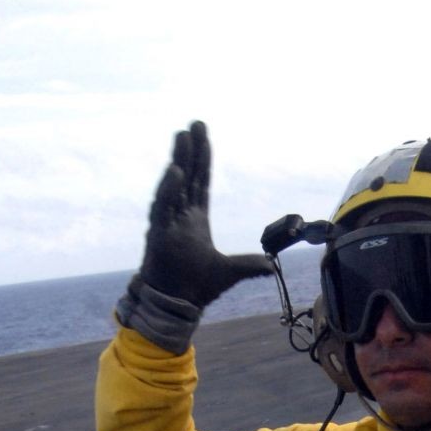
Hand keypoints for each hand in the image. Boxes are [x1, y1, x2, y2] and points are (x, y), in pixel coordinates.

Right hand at [118, 120, 270, 345]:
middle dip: (192, 150)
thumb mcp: (229, 272)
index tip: (203, 135)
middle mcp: (180, 216)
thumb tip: (271, 267)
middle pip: (187, 176)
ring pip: (173, 186)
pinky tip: (175, 171)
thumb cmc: (195, 286)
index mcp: (195, 219)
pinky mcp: (158, 235)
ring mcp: (168, 223)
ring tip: (183, 137)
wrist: (177, 306)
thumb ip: (249, 266)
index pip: (200, 182)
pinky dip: (168, 190)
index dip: (203, 159)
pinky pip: (162, 208)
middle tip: (196, 124)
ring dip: (179, 161)